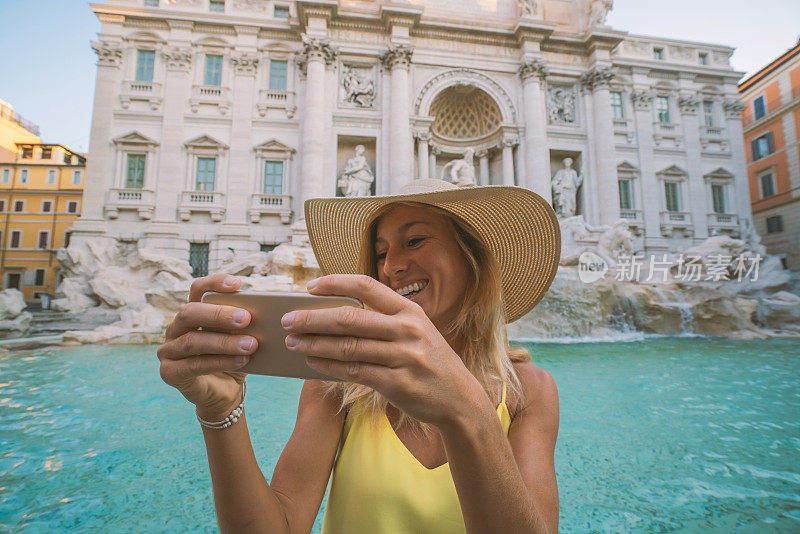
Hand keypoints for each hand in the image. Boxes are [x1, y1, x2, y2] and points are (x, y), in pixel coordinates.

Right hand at [157, 273, 257, 419]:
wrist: (224, 394)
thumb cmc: (233, 359)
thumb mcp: (242, 338)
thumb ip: (247, 325)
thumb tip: (268, 310)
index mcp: (192, 313)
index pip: (197, 290)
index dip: (214, 283)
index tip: (238, 284)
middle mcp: (175, 328)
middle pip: (190, 312)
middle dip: (219, 314)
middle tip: (246, 318)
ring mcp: (168, 351)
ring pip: (193, 341)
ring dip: (224, 342)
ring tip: (251, 344)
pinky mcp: (169, 373)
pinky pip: (193, 365)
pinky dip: (219, 362)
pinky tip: (241, 361)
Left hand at [281, 274, 483, 427]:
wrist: (459, 398)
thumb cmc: (429, 361)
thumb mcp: (416, 330)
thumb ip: (384, 319)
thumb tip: (332, 313)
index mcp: (410, 311)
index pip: (367, 286)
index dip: (335, 283)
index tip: (309, 287)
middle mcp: (407, 330)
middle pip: (349, 318)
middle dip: (312, 318)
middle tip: (288, 320)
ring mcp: (403, 357)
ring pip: (347, 347)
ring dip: (314, 344)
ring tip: (292, 342)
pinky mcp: (397, 383)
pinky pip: (353, 372)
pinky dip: (328, 367)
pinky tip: (312, 362)